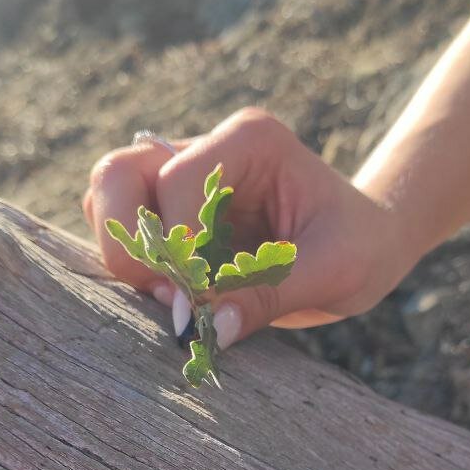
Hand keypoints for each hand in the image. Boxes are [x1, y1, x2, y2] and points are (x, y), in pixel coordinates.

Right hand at [84, 108, 413, 349]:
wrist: (365, 245)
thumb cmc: (358, 246)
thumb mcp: (332, 272)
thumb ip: (269, 295)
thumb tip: (209, 329)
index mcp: (249, 140)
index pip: (179, 181)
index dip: (179, 247)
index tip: (198, 302)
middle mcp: (204, 147)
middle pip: (118, 175)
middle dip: (130, 243)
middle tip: (167, 298)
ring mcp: (177, 176)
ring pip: (105, 197)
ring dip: (125, 255)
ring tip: (171, 299)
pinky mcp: (167, 213)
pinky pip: (119, 230)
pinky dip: (131, 267)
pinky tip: (172, 298)